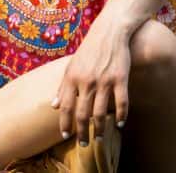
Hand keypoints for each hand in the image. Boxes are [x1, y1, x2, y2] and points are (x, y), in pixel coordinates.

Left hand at [52, 20, 130, 146]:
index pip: (66, 107)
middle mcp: (87, 80)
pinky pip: (121, 101)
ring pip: (101, 112)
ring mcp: (105, 80)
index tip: (65, 135)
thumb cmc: (90, 49)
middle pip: (83, 114)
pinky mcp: (120, 77)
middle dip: (82, 132)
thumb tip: (53, 105)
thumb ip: (63, 86)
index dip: (65, 124)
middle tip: (83, 144)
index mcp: (72, 77)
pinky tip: (120, 123)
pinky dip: (121, 115)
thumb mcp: (72, 65)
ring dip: (100, 128)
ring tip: (99, 137)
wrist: (110, 31)